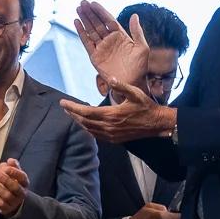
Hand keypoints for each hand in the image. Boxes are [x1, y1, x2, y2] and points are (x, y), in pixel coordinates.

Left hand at [0, 158, 29, 216]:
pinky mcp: (7, 209)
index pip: (22, 177)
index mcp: (25, 183)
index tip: (6, 168)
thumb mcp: (13, 174)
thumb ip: (12, 166)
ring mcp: (15, 202)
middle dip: (5, 180)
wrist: (11, 200)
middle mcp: (22, 193)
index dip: (15, 172)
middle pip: (15, 187)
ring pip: (7, 195)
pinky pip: (0, 203)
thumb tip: (10, 160)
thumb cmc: (11, 183)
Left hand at [60, 78, 175, 143]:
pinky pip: (96, 135)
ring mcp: (111, 135)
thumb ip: (121, 86)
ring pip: (89, 129)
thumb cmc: (146, 107)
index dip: (72, 107)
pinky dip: (88, 129)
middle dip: (72, 114)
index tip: (63, 103)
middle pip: (84, 121)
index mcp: (111, 115)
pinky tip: (85, 124)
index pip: (85, 112)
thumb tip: (110, 78)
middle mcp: (108, 127)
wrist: (157, 124)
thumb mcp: (135, 93)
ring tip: (72, 114)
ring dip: (79, 122)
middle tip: (65, 107)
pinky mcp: (114, 139)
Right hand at [74, 1, 149, 91]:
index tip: (93, 3)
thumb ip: (137, 31)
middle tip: (82, 2)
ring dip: (84, 19)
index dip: (101, 12)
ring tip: (78, 9)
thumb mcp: (142, 47)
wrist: (131, 83)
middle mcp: (109, 40)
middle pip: (97, 23)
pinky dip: (81, 32)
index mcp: (121, 36)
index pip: (108, 20)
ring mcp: (101, 48)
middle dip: (90, 13)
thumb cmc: (140, 67)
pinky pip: (86, 42)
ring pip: (91, 30)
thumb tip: (134, 15)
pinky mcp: (94, 56)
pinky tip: (76, 22)